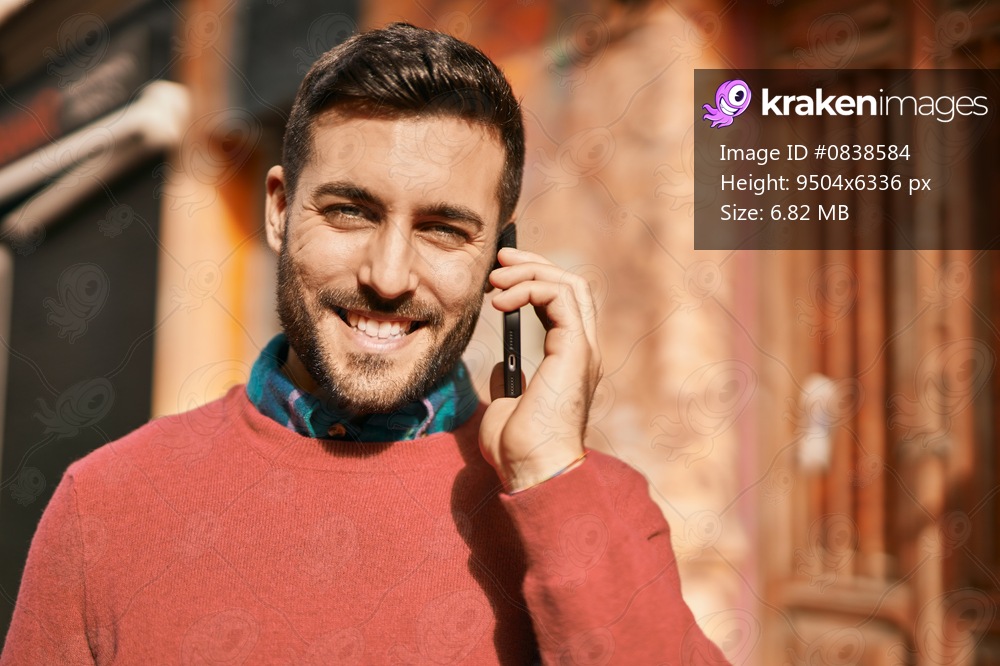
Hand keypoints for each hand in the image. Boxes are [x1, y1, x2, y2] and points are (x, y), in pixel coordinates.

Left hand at [479, 247, 602, 491]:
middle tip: (499, 260)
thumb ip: (509, 379)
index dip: (534, 280)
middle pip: (570, 286)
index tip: (499, 276)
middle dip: (534, 265)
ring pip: (569, 285)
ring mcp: (583, 350)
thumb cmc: (518, 449)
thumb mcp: (506, 405)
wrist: (531, 472)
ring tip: (495, 279)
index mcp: (571, 361)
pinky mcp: (575, 350)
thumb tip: (501, 363)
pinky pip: (560, 298)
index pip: (563, 303)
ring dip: (529, 272)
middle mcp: (583, 351)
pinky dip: (530, 288)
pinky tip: (501, 300)